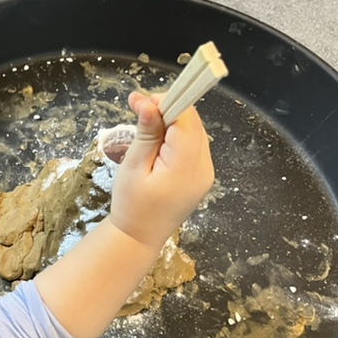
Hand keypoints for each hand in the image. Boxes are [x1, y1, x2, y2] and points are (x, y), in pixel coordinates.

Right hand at [33, 91, 214, 337]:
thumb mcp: (134, 166)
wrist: (139, 238)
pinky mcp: (202, 175)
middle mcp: (204, 166)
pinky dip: (177, 138)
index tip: (140, 103)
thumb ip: (146, 132)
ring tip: (145, 134)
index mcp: (187, 165)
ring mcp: (206, 171)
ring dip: (172, 124)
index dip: (167, 102)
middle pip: (193, 122)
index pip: (187, 118)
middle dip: (168, 111)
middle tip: (138, 115)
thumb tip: (147, 99)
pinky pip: (193, 145)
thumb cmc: (131, 204)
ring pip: (194, 131)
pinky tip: (158, 148)